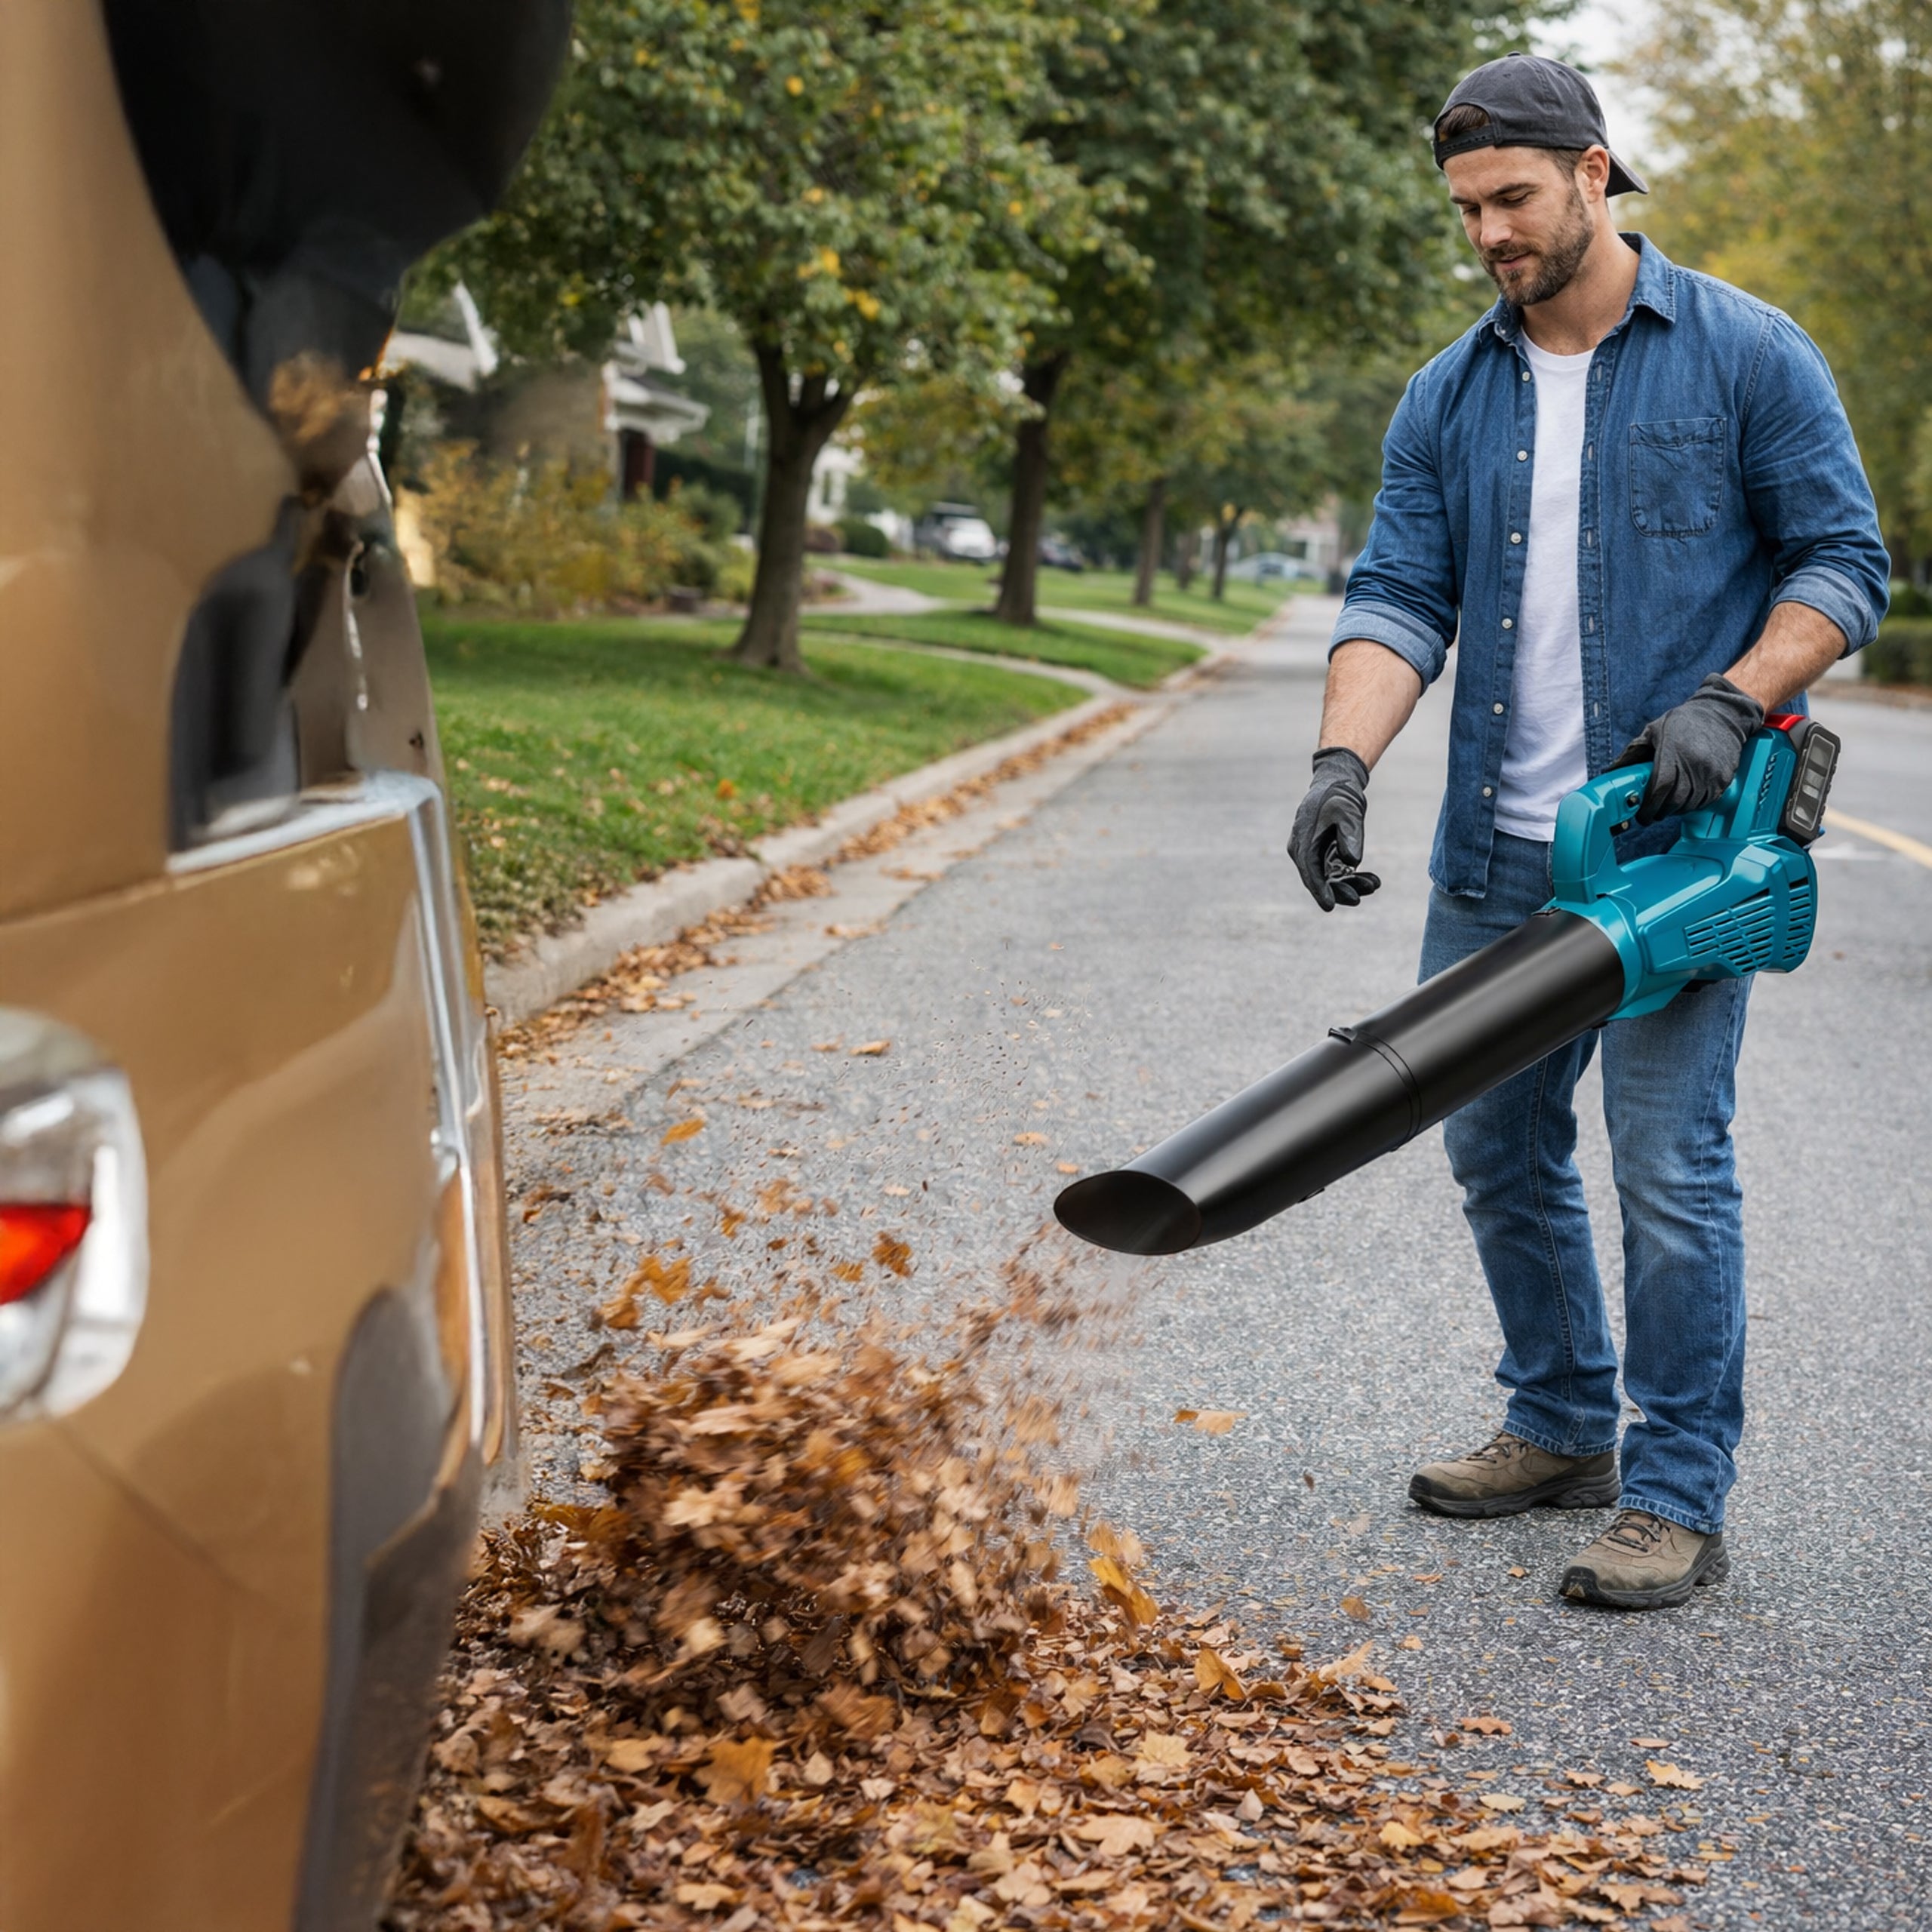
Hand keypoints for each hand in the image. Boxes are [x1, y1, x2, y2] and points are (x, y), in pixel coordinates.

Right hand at [1289, 746, 1380, 910]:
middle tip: (1359, 898)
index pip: (1309, 871)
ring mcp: (1313, 852)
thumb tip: (1351, 863)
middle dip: (1339, 890)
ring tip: (1374, 884)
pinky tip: (1371, 879)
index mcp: (1303, 840)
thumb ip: (1350, 837)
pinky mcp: (1324, 852)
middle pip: (1319, 878)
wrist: (1337, 781)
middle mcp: (1303, 849)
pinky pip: (1336, 870)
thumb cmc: (1339, 796)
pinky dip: (1352, 876)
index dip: (1320, 890)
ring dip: (1350, 884)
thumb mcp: (1348, 813)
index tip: (1330, 906)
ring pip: (1329, 877)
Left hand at [1612, 674, 1764, 823]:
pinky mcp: (1724, 779)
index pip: (1659, 788)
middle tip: (1651, 813)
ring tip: (1667, 805)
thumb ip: (1634, 753)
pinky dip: (1693, 805)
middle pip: (1674, 802)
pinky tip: (1685, 799)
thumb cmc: (1685, 722)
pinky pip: (1706, 802)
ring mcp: (1711, 773)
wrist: (1722, 714)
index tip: (1641, 814)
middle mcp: (1694, 765)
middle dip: (1659, 812)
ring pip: (1689, 805)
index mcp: (1673, 752)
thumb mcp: (1654, 730)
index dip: (1648, 806)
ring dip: (1675, 810)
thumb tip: (1611, 772)